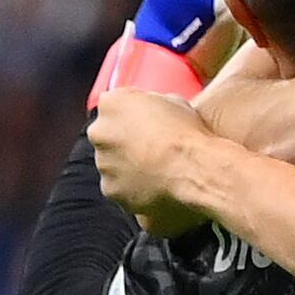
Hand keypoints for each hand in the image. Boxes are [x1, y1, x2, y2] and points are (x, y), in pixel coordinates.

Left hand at [79, 87, 208, 224]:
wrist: (194, 170)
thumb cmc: (187, 134)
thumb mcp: (174, 102)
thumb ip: (152, 105)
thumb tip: (156, 113)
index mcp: (112, 104)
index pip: (114, 107)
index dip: (133, 116)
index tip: (148, 125)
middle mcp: (100, 133)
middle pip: (109, 138)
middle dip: (125, 143)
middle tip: (154, 150)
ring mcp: (104, 166)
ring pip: (113, 166)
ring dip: (130, 168)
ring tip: (161, 172)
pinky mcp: (112, 192)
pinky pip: (122, 191)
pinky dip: (136, 191)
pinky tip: (159, 188)